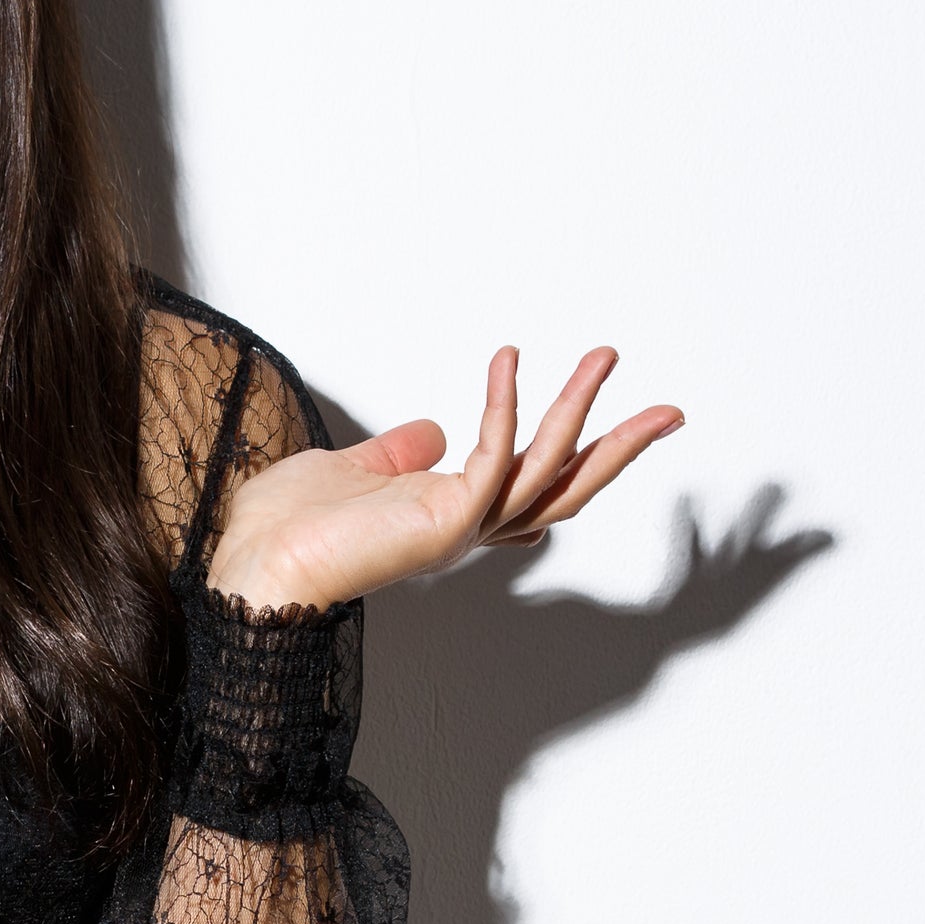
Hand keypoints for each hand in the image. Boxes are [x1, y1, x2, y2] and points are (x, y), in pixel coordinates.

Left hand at [202, 346, 683, 610]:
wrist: (253, 567)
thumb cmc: (287, 529)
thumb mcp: (351, 471)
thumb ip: (396, 454)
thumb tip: (433, 429)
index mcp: (453, 515)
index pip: (535, 488)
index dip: (580, 457)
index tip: (618, 421)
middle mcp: (470, 527)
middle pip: (566, 487)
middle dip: (620, 446)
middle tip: (670, 410)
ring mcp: (462, 527)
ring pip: (546, 468)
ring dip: (579, 408)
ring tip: (605, 356)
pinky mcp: (445, 519)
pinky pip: (492, 455)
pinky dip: (503, 404)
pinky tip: (509, 359)